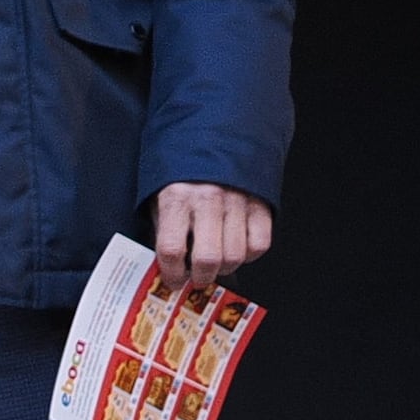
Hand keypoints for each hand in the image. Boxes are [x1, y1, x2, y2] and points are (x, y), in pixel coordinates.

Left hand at [155, 183, 274, 281]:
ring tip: (216, 263)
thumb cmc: (183, 174)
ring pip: (235, 256)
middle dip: (200, 277)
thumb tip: (168, 267)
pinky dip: (249, 255)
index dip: (172, 273)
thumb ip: (164, 231)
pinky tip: (237, 248)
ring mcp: (237, 201)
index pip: (171, 249)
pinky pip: (259, 244)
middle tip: (197, 278)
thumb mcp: (160, 198)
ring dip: (224, 268)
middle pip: (207, 258)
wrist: (214, 138)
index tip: (173, 281)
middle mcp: (208, 199)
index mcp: (176, 197)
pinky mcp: (259, 203)